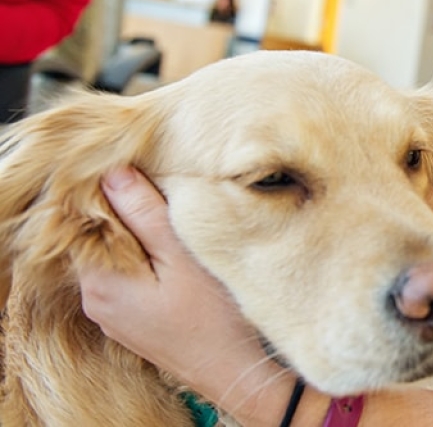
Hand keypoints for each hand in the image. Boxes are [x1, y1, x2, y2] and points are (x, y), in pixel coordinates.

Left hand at [78, 167, 287, 417]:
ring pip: (116, 256)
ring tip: (176, 221)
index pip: (85, 218)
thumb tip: (113, 173)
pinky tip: (176, 254)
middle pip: (99, 236)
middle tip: (167, 193)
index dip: (111, 191)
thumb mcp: (182, 255)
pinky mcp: (133, 321)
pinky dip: (147, 260)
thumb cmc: (215, 316)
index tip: (144, 174)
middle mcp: (96, 299)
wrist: (236, 372)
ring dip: (140, 235)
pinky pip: (128, 277)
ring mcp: (113, 313)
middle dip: (127, 211)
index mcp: (101, 279)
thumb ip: (144, 214)